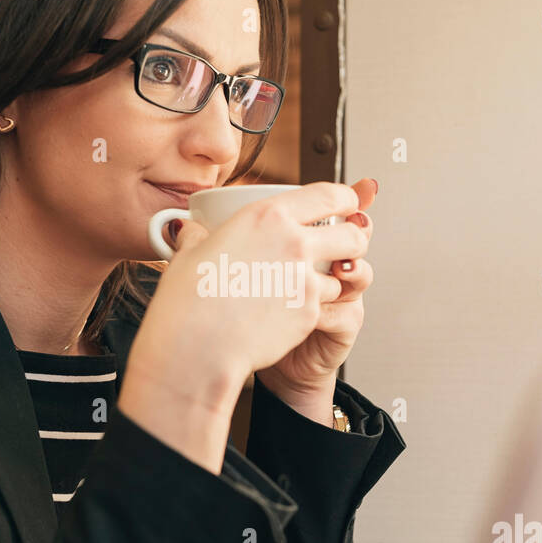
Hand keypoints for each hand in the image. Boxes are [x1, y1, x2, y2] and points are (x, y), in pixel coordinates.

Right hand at [133, 181, 366, 400]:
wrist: (196, 346)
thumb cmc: (188, 299)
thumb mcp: (189, 252)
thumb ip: (198, 234)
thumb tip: (188, 228)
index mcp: (269, 216)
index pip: (329, 195)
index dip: (345, 198)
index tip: (347, 204)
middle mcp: (295, 243)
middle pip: (353, 235)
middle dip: (354, 240)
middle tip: (342, 247)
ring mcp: (306, 281)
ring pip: (341, 276)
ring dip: (330, 280)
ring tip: (302, 288)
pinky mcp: (309, 314)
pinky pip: (324, 306)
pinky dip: (312, 309)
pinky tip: (285, 314)